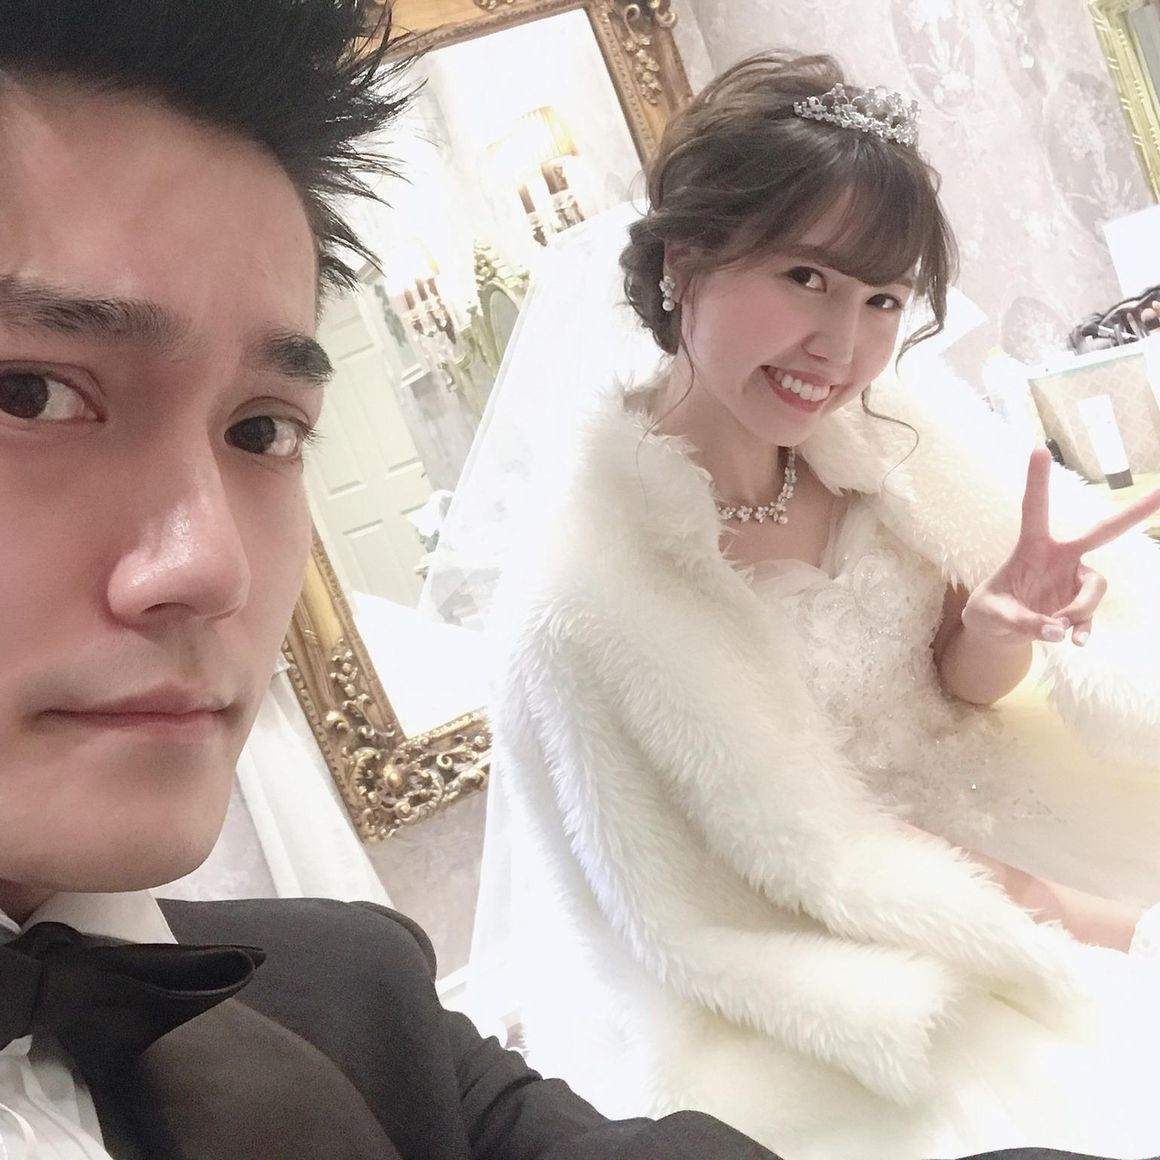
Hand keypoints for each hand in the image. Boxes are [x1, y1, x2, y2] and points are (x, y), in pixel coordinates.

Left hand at [961, 448, 1159, 646]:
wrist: (999, 632)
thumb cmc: (988, 611)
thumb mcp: (990, 616)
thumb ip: (1021, 621)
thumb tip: (1058, 630)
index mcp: (1031, 547)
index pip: (1034, 508)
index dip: (1037, 480)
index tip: (1038, 448)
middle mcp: (1060, 557)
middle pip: (1101, 532)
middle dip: (1133, 513)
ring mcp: (1074, 579)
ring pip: (1097, 587)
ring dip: (1081, 610)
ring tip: (1056, 629)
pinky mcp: (1079, 603)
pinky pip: (1092, 615)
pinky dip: (1084, 629)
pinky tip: (1075, 642)